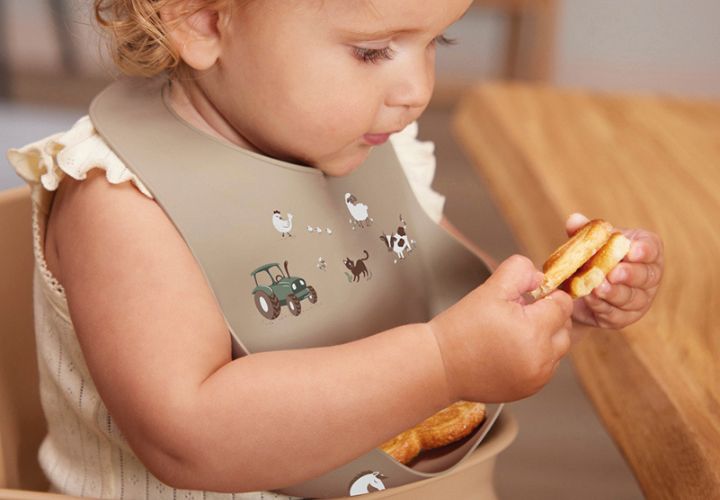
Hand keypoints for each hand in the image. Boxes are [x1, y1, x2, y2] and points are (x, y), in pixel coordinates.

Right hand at [429, 255, 573, 402]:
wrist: (440, 365)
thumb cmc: (460, 329)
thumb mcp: (489, 290)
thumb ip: (519, 272)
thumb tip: (539, 277)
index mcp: (533, 330)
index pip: (563, 305)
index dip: (546, 296)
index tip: (527, 297)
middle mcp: (541, 357)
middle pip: (565, 328)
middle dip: (548, 316)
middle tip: (518, 313)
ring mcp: (537, 377)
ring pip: (558, 349)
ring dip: (545, 337)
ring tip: (513, 333)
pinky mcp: (529, 389)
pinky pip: (546, 368)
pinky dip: (536, 357)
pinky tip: (510, 350)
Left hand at [566, 213, 663, 328]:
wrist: (579, 287)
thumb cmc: (593, 257)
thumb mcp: (589, 243)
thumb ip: (583, 231)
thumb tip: (574, 219)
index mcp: (646, 251)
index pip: (652, 249)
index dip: (644, 250)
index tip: (631, 250)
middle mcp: (649, 276)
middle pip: (646, 276)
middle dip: (630, 274)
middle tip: (614, 272)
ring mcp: (639, 299)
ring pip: (632, 298)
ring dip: (614, 293)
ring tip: (598, 287)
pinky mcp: (623, 318)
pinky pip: (616, 314)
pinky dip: (602, 307)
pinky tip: (591, 300)